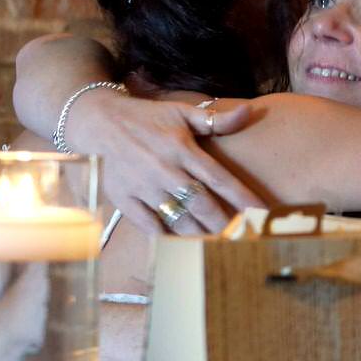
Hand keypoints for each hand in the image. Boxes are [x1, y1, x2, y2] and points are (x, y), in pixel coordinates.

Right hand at [67, 88, 262, 233]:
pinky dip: (167, 237)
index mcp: (182, 149)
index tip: (261, 214)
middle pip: (201, 203)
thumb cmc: (148, 118)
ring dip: (201, 235)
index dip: (242, 197)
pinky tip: (186, 247)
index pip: (219, 178)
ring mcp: (143, 187)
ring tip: (221, 248)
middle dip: (224, 223)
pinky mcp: (125, 199)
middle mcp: (164, 170)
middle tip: (245, 238)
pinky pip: (149, 225)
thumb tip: (250, 112)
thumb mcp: (181, 112)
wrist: (99, 123)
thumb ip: (216, 120)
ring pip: (177, 218)